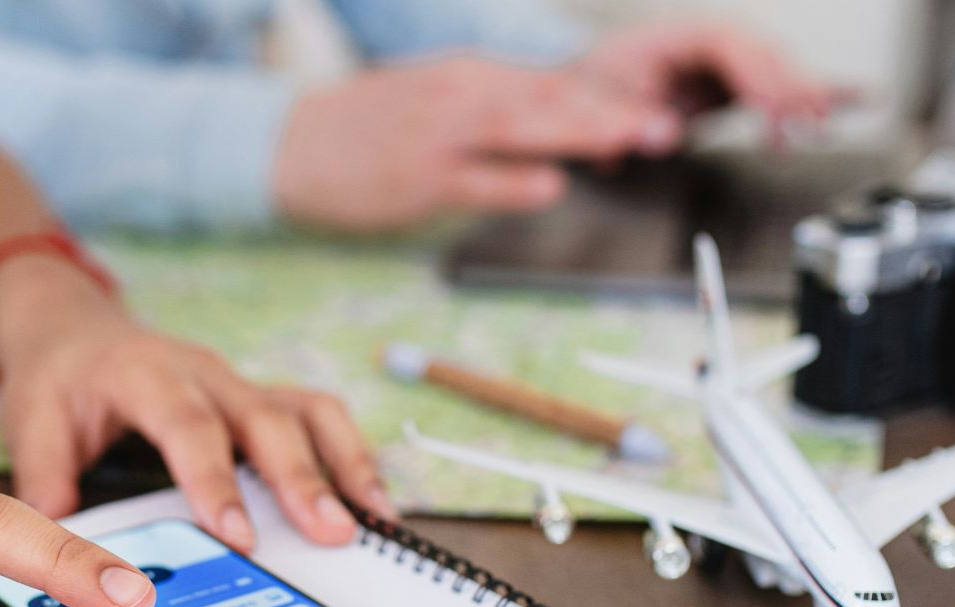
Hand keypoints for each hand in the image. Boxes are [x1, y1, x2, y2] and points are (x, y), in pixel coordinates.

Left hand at [0, 255, 396, 549]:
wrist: (73, 328)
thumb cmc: (57, 379)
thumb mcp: (31, 421)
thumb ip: (44, 479)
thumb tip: (57, 545)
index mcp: (146, 374)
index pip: (188, 426)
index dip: (215, 479)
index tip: (236, 534)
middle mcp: (204, 374)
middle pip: (265, 419)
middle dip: (300, 479)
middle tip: (329, 534)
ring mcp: (239, 384)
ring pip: (306, 411)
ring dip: (344, 464)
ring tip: (372, 521)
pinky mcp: (259, 398)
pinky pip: (317, 416)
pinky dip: (349, 456)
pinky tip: (371, 504)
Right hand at [272, 56, 682, 230]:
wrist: (291, 144)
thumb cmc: (371, 128)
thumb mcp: (438, 99)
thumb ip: (499, 113)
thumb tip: (564, 135)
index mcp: (470, 74)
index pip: (552, 83)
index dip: (608, 97)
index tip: (658, 109)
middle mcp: (460, 95)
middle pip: (548, 99)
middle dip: (610, 111)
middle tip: (663, 126)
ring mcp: (438, 136)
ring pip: (519, 128)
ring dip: (577, 134)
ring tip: (627, 141)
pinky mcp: (416, 178)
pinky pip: (474, 179)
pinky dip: (515, 181)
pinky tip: (551, 185)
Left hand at [571, 22, 838, 139]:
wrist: (580, 83)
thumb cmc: (588, 85)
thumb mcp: (592, 104)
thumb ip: (625, 119)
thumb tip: (665, 135)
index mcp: (674, 37)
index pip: (729, 44)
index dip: (756, 74)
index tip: (773, 108)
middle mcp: (704, 42)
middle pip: (762, 52)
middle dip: (790, 85)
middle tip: (810, 122)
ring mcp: (720, 61)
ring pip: (776, 68)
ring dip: (805, 94)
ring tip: (827, 123)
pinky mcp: (729, 83)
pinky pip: (774, 85)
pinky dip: (811, 93)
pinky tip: (859, 99)